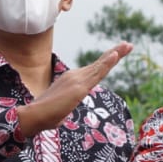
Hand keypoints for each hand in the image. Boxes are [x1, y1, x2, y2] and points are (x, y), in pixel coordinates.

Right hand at [16, 42, 130, 136]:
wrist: (33, 116)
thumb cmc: (45, 117)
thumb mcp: (61, 109)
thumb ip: (66, 106)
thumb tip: (63, 113)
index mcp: (72, 80)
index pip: (93, 70)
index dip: (105, 62)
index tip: (116, 53)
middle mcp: (75, 76)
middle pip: (99, 65)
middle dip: (115, 54)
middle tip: (129, 45)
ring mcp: (77, 80)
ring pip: (100, 67)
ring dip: (115, 55)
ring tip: (127, 45)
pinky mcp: (79, 87)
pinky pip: (97, 74)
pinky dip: (107, 64)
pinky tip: (115, 55)